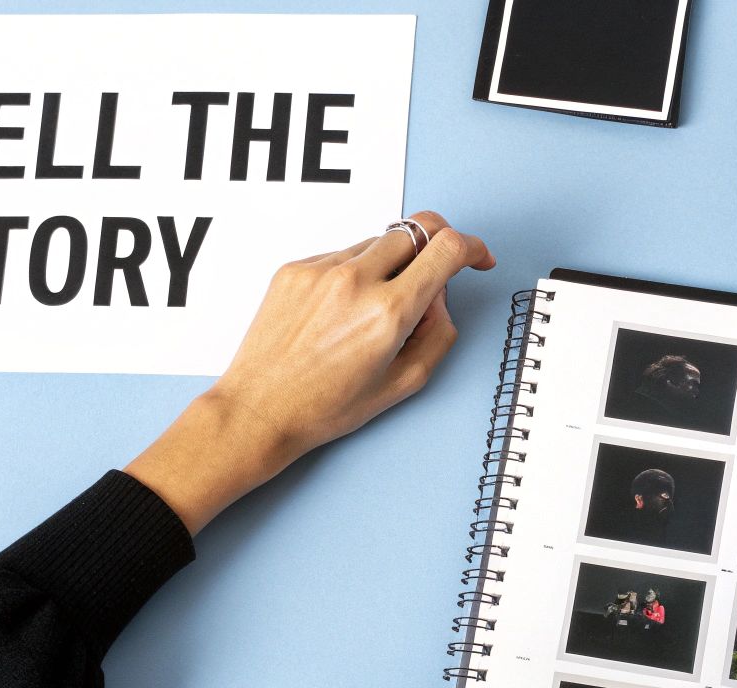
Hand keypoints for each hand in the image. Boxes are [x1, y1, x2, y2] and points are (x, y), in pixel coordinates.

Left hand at [126, 211, 494, 533]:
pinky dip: (356, 272)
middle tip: (439, 269)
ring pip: (379, 242)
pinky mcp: (295, 268)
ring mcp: (321, 270)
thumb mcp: (403, 383)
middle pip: (417, 228)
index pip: (446, 249)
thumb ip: (438, 335)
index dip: (472, 247)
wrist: (260, 409)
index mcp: (387, 313)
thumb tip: (440, 298)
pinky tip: (342, 311)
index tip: (477, 258)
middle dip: (439, 242)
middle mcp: (354, 282)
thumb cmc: (326, 407)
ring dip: (394, 263)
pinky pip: (342, 254)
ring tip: (376, 308)